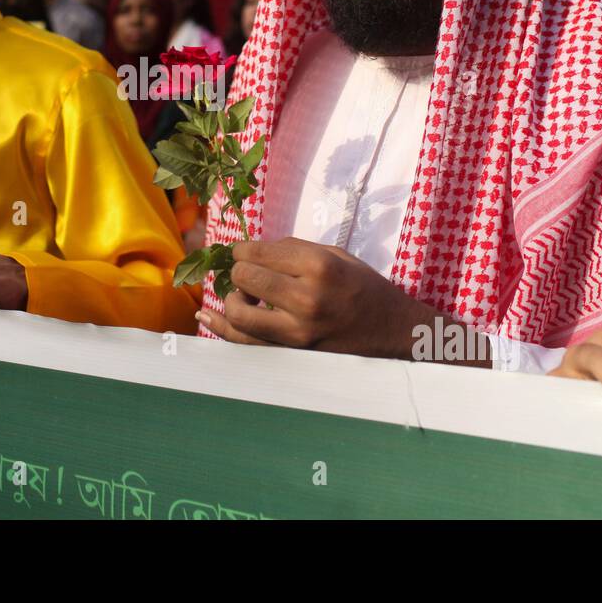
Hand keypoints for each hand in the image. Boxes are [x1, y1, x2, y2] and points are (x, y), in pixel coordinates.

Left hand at [194, 237, 452, 359]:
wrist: (394, 332)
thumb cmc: (365, 288)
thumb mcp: (336, 256)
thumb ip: (294, 251)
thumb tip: (253, 249)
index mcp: (318, 266)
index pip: (259, 253)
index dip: (243, 250)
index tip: (242, 252)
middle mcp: (306, 298)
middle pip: (245, 277)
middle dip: (239, 271)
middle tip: (245, 272)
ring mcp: (298, 331)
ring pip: (239, 314)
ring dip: (232, 299)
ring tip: (242, 294)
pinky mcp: (294, 353)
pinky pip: (247, 343)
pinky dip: (222, 329)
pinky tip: (207, 318)